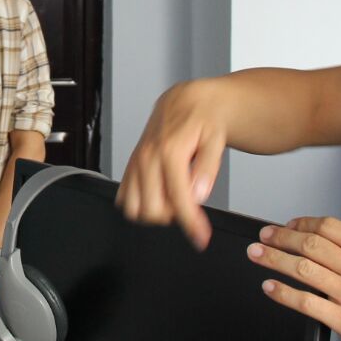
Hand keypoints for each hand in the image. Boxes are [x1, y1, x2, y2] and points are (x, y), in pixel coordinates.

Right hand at [117, 79, 227, 247]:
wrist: (186, 102)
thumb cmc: (203, 119)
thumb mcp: (216, 140)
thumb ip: (207, 168)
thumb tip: (198, 194)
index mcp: (170, 151)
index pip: (178, 200)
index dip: (191, 225)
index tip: (201, 238)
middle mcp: (147, 158)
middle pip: (152, 211)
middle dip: (173, 217)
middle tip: (190, 207)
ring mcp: (136, 163)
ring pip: (133, 208)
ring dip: (154, 213)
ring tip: (173, 201)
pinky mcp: (130, 166)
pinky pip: (124, 198)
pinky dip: (139, 205)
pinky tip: (159, 196)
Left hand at [247, 216, 340, 340]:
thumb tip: (327, 243)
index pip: (329, 227)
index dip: (301, 223)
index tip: (287, 225)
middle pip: (310, 244)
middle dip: (281, 237)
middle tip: (264, 236)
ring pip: (302, 269)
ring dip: (274, 259)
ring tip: (257, 255)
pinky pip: (305, 302)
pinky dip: (283, 293)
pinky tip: (270, 287)